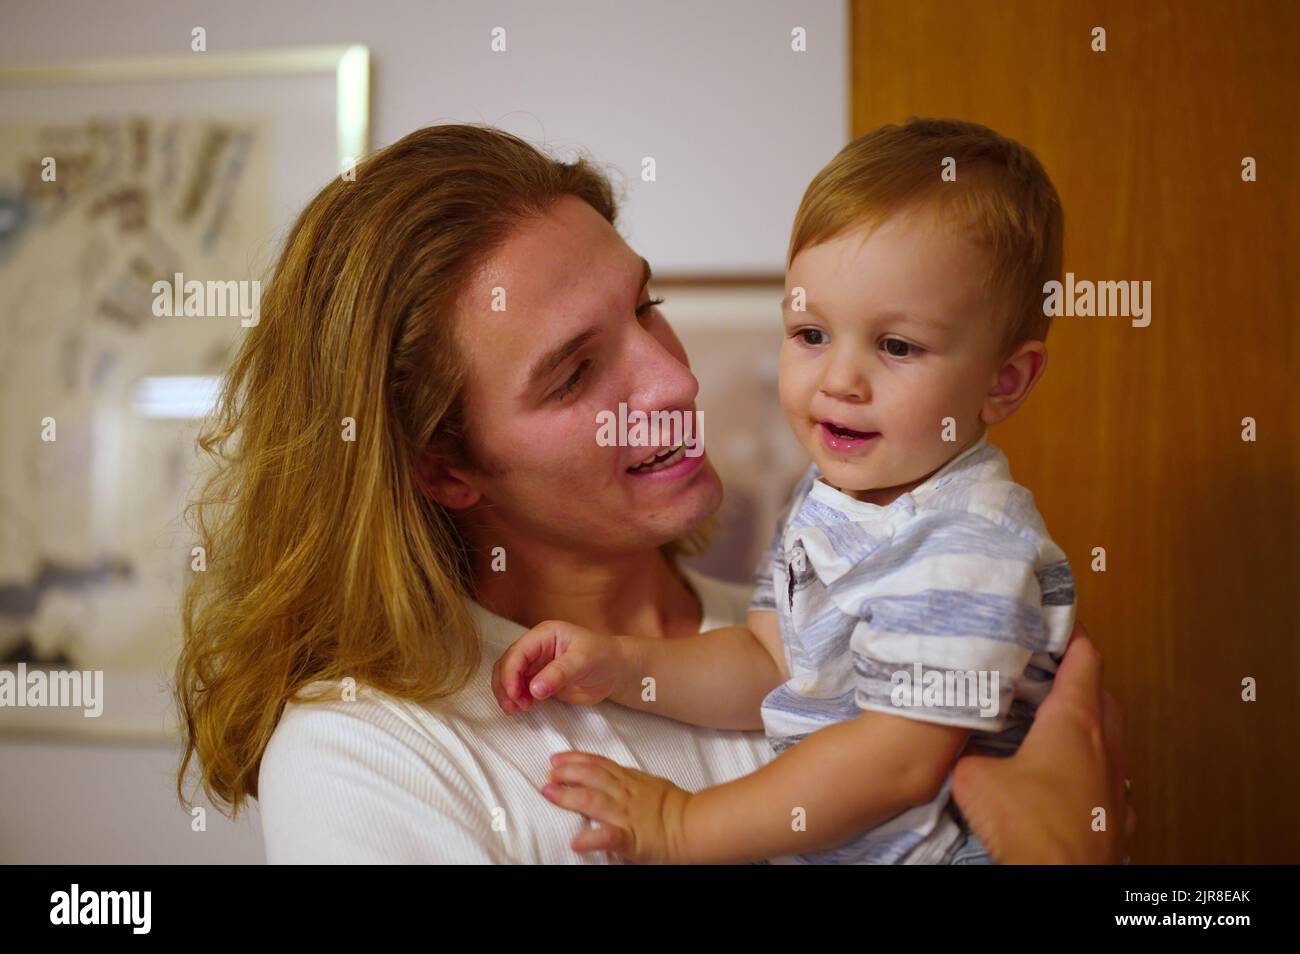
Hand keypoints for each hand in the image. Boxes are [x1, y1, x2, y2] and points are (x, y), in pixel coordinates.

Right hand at [491, 620, 628, 712]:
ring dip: (507, 693)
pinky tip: (524, 707)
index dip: (510, 673)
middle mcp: (535, 647)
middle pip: (507, 664)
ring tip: (517, 709)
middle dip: (505, 685)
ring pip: (508, 677)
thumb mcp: (583, 662)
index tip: (514, 694)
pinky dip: (516, 698)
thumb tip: (535, 690)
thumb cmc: (603, 657)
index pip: (518, 652)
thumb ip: (559, 674)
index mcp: (544, 635)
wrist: (615, 670)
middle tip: (513, 706)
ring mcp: (535, 664)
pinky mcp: (538, 680)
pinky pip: (519, 688)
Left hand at [541, 751, 692, 863]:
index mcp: (629, 780)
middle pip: (590, 776)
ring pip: (592, 799)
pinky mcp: (630, 837)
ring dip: (568, 796)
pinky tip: (575, 842)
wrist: (694, 825)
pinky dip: (591, 839)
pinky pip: (608, 837)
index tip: (556, 758)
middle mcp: (624, 793)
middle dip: (567, 772)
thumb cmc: (674, 806)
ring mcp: (625, 814)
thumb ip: (629, 780)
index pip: (598, 764)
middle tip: (548, 772)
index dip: (575, 760)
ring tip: (549, 793)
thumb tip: (611, 776)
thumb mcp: (650, 784)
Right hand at [952, 621, 1135, 862]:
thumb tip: (961, 749)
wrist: (1061, 878)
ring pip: (1110, 736)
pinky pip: (1108, 777)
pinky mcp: (1116, 814)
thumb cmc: (1028, 823)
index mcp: (1075, 720)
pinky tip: (1067, 779)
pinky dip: (1090, 768)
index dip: (1071, 633)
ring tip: (1051, 723)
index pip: (1085, 658)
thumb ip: (968, 752)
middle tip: (1046, 670)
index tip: (1056, 618)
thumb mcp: (974, 777)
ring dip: (1086, 724)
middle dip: (1077, 677)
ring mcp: (1116, 781)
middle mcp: (1105, 744)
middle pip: (1101, 693)